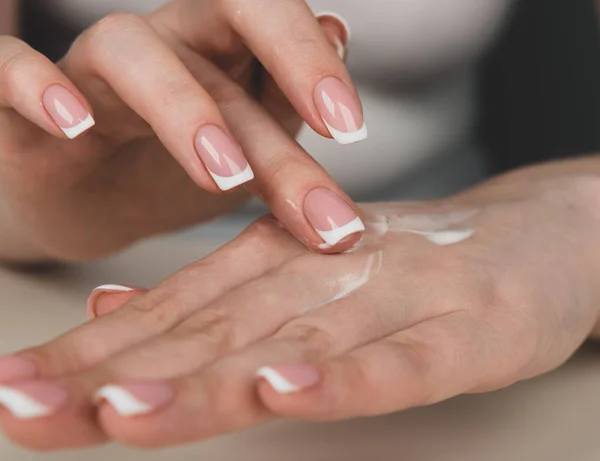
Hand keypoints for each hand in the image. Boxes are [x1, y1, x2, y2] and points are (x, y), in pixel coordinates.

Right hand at [0, 2, 362, 261]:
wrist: (92, 206)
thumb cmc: (173, 175)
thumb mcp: (247, 149)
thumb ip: (286, 102)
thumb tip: (339, 31)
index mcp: (223, 56)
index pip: (278, 28)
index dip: (316, 63)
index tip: (351, 130)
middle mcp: (166, 48)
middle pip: (228, 14)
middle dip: (290, 63)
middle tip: (337, 130)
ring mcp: (92, 74)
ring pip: (132, 51)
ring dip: (184, 107)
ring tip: (225, 174)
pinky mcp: (24, 110)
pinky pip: (10, 69)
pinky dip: (33, 85)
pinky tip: (70, 122)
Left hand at [3, 159, 599, 449]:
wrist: (526, 234)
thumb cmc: (407, 267)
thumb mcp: (302, 275)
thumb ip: (213, 302)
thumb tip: (115, 311)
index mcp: (272, 269)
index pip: (167, 320)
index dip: (87, 355)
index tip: (14, 389)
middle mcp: (313, 281)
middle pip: (204, 338)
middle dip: (107, 377)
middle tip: (20, 405)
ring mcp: (385, 306)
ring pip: (284, 349)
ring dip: (203, 383)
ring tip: (120, 413)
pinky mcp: (456, 332)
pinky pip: (390, 364)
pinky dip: (337, 380)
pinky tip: (283, 391)